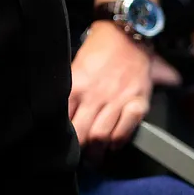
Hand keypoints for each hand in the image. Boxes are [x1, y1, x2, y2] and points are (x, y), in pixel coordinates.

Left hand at [69, 22, 152, 149]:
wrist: (126, 36)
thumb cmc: (97, 51)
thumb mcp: (75, 68)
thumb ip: (69, 91)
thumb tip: (56, 113)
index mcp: (76, 87)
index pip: (64, 119)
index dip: (62, 136)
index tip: (60, 145)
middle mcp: (95, 96)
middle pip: (83, 132)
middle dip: (79, 149)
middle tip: (78, 158)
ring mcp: (118, 100)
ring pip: (103, 135)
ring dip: (98, 151)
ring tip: (95, 158)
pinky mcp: (138, 102)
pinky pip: (127, 128)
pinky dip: (119, 140)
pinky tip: (113, 145)